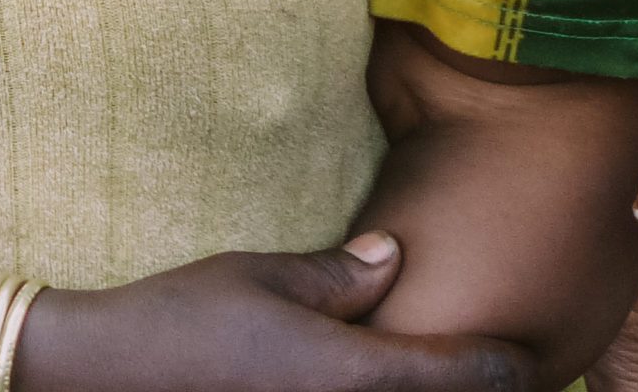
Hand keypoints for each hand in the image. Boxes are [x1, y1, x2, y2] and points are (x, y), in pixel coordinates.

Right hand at [23, 234, 531, 391]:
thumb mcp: (262, 276)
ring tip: (429, 371)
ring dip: (421, 391)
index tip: (528, 351)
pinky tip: (359, 381)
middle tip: (499, 368)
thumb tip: (395, 258)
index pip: (465, 376)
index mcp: (353, 374)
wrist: (109, 374)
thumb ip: (339, 274)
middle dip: (474, 384)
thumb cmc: (184, 317)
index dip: (508, 363)